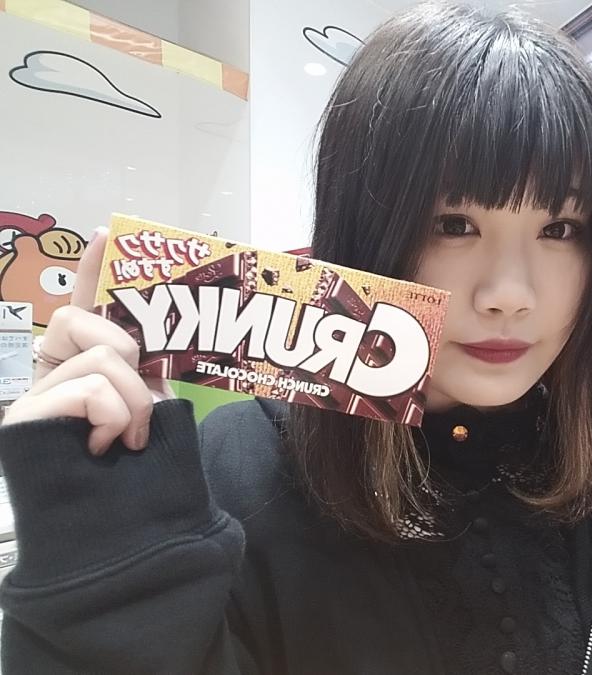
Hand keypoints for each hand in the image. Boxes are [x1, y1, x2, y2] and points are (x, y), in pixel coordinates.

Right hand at [2, 228, 170, 454]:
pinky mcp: (22, 419)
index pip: (85, 306)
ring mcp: (32, 396)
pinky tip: (103, 447)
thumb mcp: (152, 405)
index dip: (95, 270)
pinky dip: (112, 416)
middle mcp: (50, 375)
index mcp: (83, 367)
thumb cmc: (143, 471)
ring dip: (132, 400)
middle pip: (80, 320)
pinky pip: (87, 387)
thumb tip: (165, 323)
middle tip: (141, 400)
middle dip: (126, 353)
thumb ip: (144, 366)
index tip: (108, 233)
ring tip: (128, 439)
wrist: (127, 528)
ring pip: (97, 356)